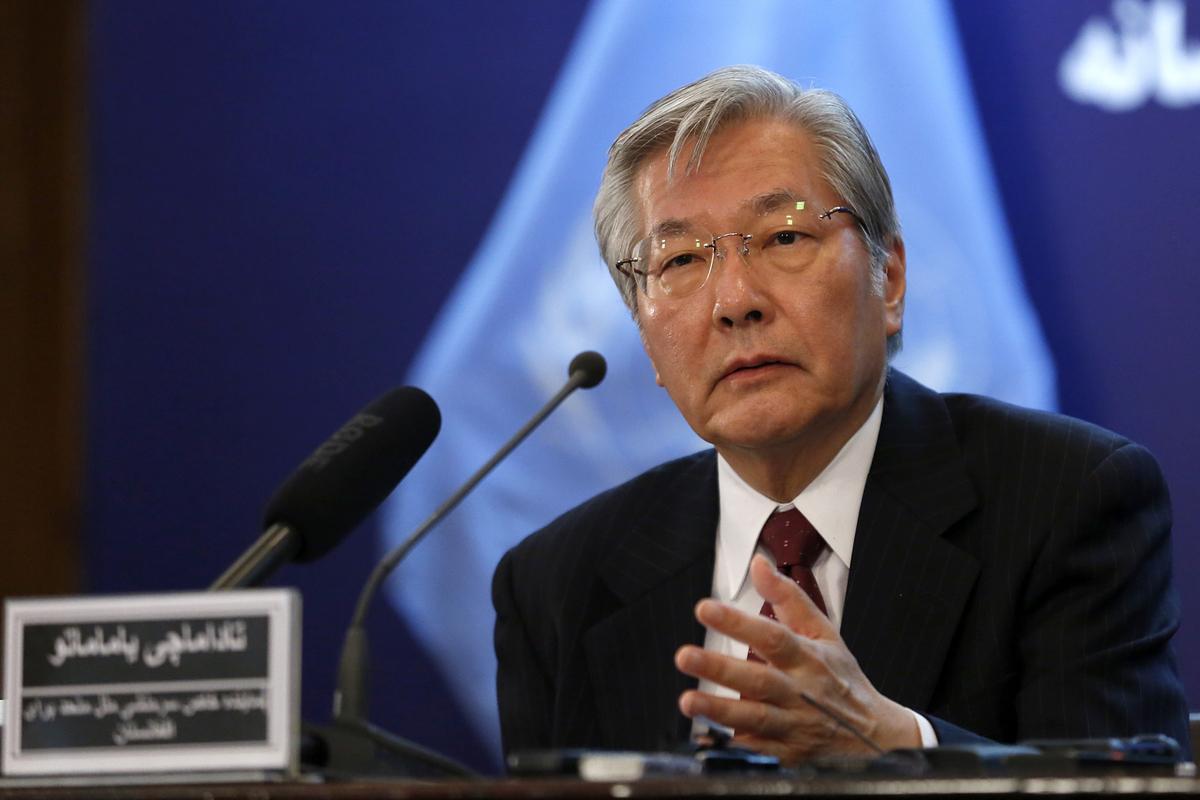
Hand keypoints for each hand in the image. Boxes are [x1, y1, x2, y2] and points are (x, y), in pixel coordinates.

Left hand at [674, 554, 919, 763]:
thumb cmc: (841, 678)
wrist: (875, 736)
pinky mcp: (788, 755)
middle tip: (684, 656)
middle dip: (720, 668)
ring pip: (755, 718)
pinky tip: (705, 740)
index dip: (739, 622)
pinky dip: (732, 748)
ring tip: (688, 700)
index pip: (773, 636)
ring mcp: (795, 726)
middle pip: (759, 680)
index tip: (704, 609)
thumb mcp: (824, 632)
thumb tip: (759, 564)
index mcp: (809, 658)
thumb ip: (788, 597)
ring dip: (720, 710)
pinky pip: (757, 752)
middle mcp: (801, 692)